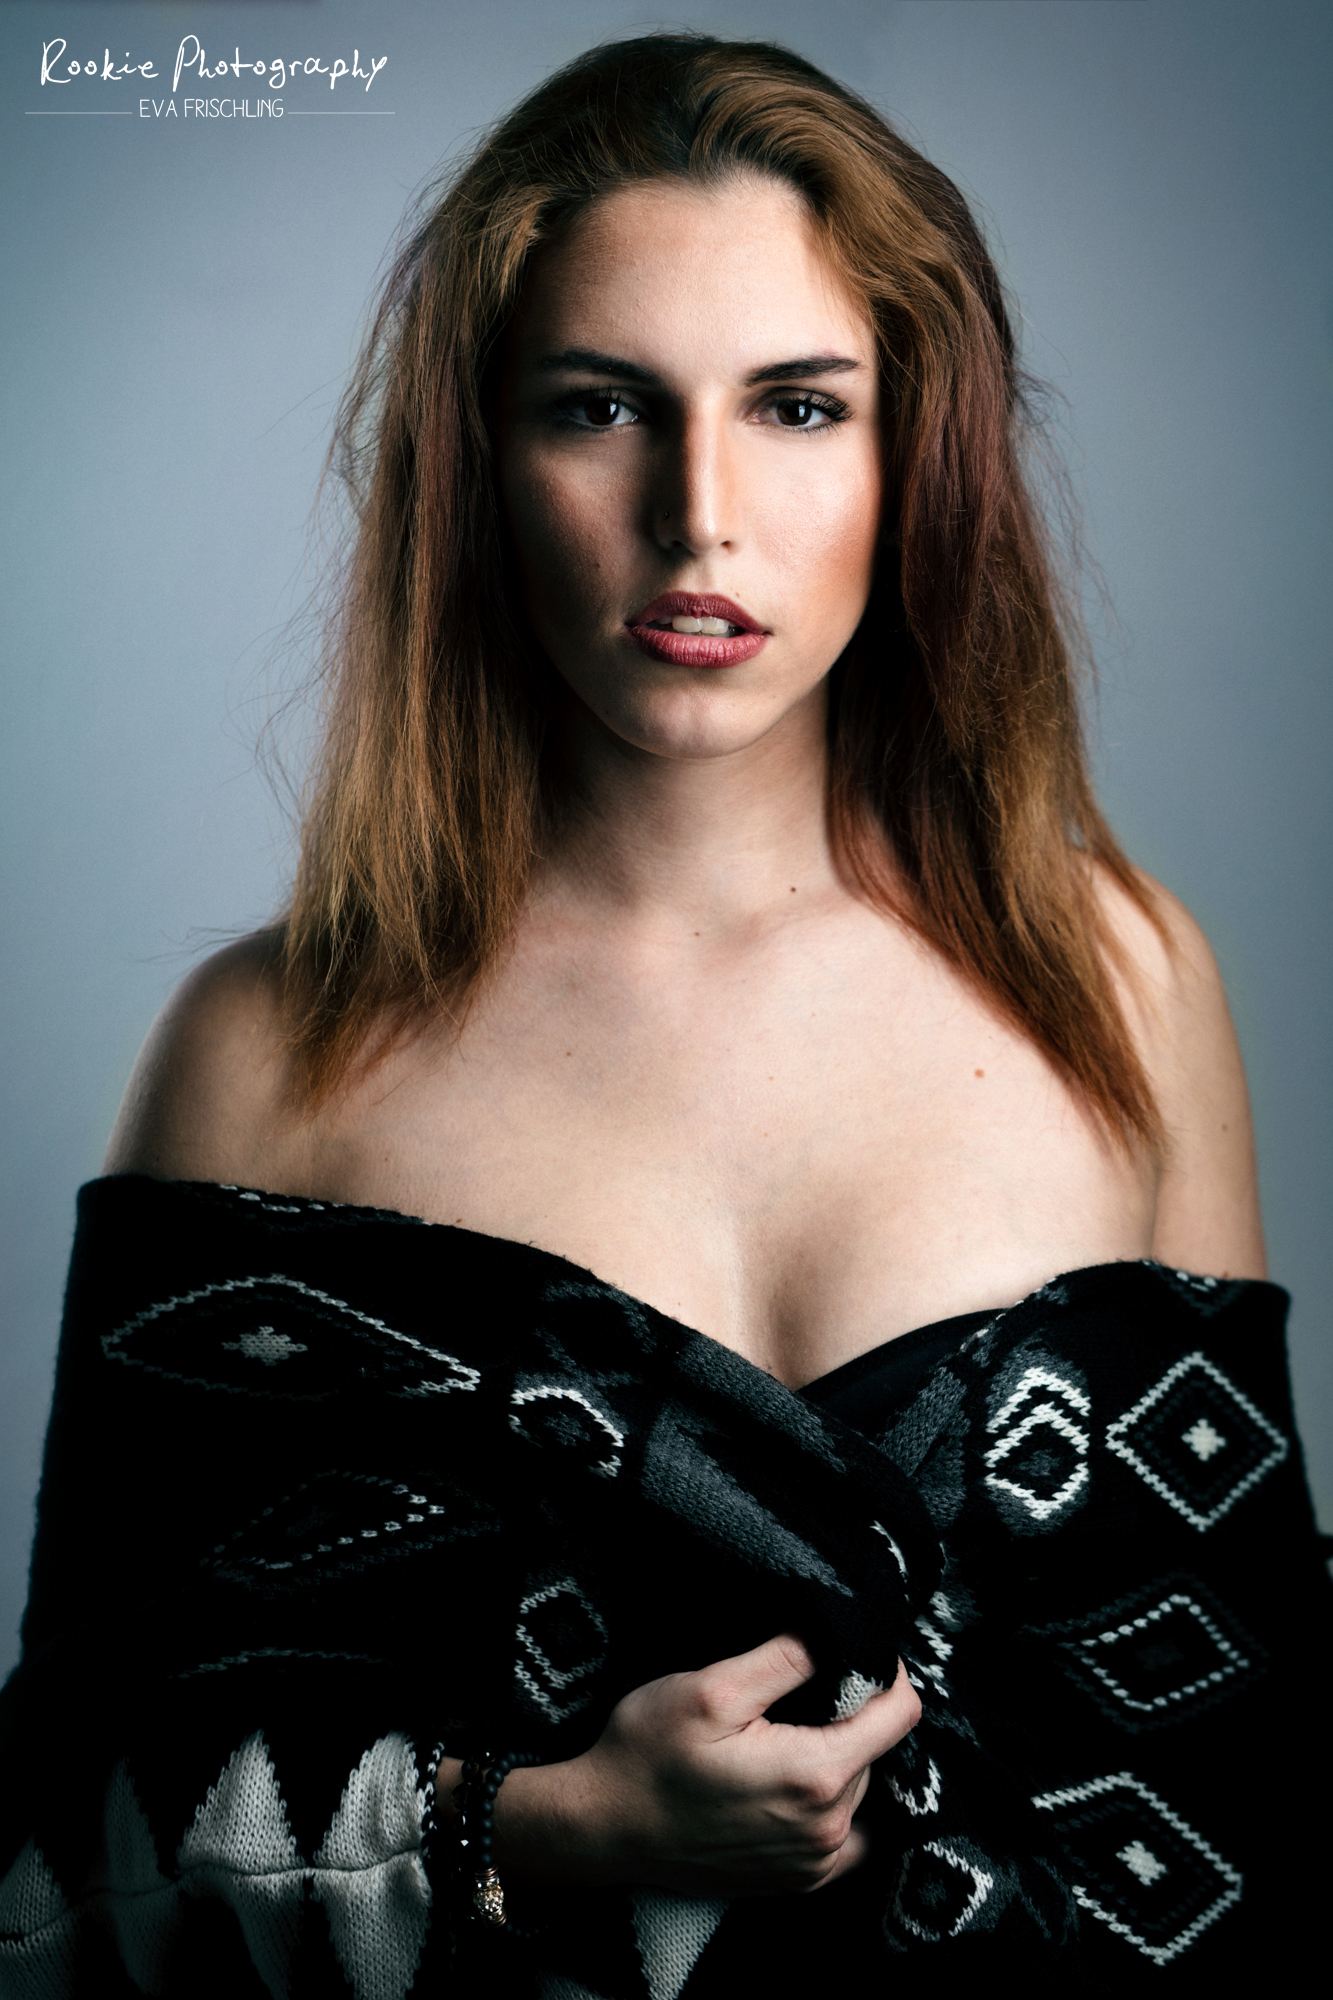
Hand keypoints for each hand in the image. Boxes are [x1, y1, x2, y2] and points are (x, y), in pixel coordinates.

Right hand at [476, 1633, 920, 1896]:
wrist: (604, 1827)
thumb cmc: (649, 1753)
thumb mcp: (712, 1689)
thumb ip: (785, 1659)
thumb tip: (841, 1633)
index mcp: (816, 1776)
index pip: (901, 1713)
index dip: (883, 1671)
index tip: (848, 1652)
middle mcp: (829, 1829)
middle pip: (877, 1748)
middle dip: (850, 1712)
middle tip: (794, 1692)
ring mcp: (815, 1863)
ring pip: (859, 1785)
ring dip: (836, 1755)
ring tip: (779, 1734)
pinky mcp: (798, 1881)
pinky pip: (844, 1831)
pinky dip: (829, 1801)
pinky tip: (785, 1782)